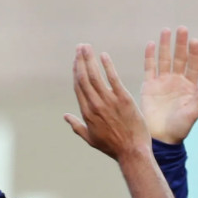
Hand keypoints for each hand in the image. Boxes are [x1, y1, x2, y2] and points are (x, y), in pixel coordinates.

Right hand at [65, 44, 149, 159]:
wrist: (132, 151)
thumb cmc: (112, 147)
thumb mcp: (91, 139)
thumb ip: (77, 126)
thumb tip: (65, 116)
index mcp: (87, 113)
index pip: (78, 87)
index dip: (76, 72)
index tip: (75, 61)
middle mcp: (95, 105)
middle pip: (84, 78)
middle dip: (80, 61)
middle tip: (79, 47)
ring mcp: (109, 101)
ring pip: (95, 75)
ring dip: (89, 59)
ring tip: (86, 47)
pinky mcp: (123, 99)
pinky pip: (113, 79)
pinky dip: (107, 66)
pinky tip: (103, 55)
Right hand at [140, 26, 197, 143]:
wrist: (161, 137)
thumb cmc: (180, 127)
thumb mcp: (194, 112)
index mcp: (189, 86)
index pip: (193, 65)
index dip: (194, 53)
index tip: (194, 41)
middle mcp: (176, 81)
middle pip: (179, 58)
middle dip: (180, 44)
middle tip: (182, 29)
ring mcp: (162, 82)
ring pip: (164, 59)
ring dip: (165, 45)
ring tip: (166, 31)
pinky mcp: (149, 86)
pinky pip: (149, 68)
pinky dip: (150, 56)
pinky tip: (151, 44)